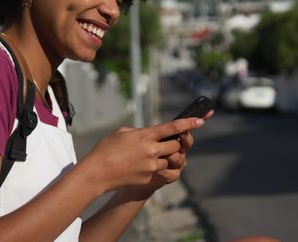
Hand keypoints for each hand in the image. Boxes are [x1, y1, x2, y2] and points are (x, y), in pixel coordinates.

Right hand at [81, 117, 206, 193]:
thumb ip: (139, 132)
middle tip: (165, 143)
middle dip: (174, 143)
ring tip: (145, 156)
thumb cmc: (106, 150)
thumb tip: (149, 134)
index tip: (200, 120)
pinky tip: (137, 166)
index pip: (172, 127)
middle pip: (176, 145)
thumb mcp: (122, 133)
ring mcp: (151, 165)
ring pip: (169, 159)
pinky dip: (153, 168)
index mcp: (145, 135)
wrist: (97, 173)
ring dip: (162, 157)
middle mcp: (151, 150)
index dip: (189, 123)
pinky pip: (158, 171)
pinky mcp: (149, 178)